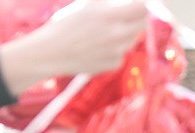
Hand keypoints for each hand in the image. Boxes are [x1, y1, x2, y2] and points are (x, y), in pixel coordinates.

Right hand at [0, 0, 147, 94]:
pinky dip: (116, 48)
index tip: (137, 3)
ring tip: (105, 31)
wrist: (51, 53)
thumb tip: (120, 1)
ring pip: (133, 38)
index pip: (143, 8)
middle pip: (143, 24)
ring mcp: (117, 52)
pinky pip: (123, 52)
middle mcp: (116, 35)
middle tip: (125, 14)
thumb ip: (108, 0)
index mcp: (109, 16)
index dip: (143, 4)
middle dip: (136, 17)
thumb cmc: (67, 24)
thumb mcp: (87, 4)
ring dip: (126, 32)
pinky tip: (99, 46)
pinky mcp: (115, 64)